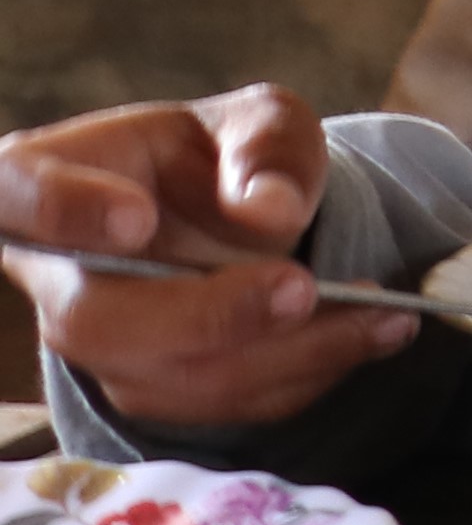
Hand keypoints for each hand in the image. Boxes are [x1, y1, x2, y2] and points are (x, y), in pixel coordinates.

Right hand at [0, 91, 411, 427]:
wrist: (244, 217)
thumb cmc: (226, 158)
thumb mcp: (258, 120)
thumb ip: (264, 147)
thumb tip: (267, 214)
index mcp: (43, 178)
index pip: (15, 195)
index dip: (64, 211)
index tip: (136, 218)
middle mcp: (55, 274)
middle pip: (95, 320)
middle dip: (206, 314)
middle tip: (301, 289)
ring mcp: (98, 344)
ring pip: (166, 376)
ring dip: (283, 354)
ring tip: (382, 318)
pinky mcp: (152, 389)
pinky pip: (219, 404)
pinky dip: (304, 376)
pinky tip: (369, 337)